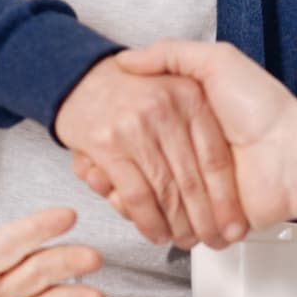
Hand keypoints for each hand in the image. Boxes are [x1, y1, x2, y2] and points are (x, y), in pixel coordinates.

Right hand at [54, 56, 246, 249]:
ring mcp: (136, 128)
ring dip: (175, 224)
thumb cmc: (148, 76)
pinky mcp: (109, 146)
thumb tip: (216, 113)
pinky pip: (135, 193)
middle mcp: (165, 110)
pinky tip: (153, 230)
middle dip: (202, 219)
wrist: (66, 63)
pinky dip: (145, 219)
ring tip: (185, 239)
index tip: (231, 220)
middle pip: (191, 180)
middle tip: (210, 239)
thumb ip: (202, 72)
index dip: (224, 195)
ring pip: (165, 191)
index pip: (215, 158)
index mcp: (191, 96)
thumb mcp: (191, 56)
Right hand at [87, 40, 296, 229]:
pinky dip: (136, 210)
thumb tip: (127, 60)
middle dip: (117, 164)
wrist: (294, 154)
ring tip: (106, 185)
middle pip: (138, 161)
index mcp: (190, 118)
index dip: (120, 129)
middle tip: (97, 163)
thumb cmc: (261, 106)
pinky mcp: (196, 211)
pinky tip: (125, 203)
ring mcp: (191, 183)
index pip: (143, 127)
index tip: (101, 128)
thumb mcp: (218, 62)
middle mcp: (188, 150)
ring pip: (140, 188)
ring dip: (124, 191)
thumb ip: (174, 54)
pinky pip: (152, 210)